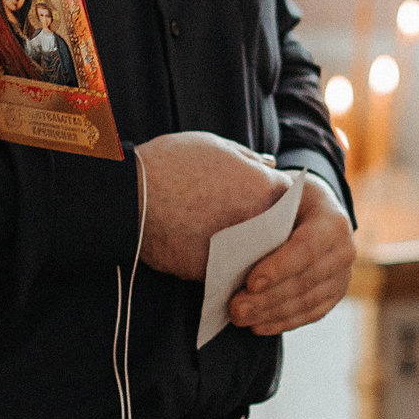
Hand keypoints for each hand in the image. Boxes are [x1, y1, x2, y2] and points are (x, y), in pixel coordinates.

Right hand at [132, 131, 289, 279]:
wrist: (129, 197)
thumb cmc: (171, 163)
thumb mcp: (215, 145)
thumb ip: (249, 157)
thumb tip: (271, 163)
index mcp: (264, 188)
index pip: (289, 199)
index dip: (274, 198)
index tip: (258, 195)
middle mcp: (259, 224)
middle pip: (276, 231)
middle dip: (264, 225)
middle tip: (236, 215)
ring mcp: (238, 252)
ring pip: (253, 255)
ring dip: (245, 248)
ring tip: (217, 231)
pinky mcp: (213, 274)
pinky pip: (226, 271)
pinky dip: (220, 263)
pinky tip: (203, 247)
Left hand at [229, 175, 353, 334]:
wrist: (319, 208)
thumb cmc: (290, 199)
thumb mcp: (281, 190)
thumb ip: (266, 206)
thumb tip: (236, 222)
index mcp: (333, 221)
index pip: (306, 249)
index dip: (279, 268)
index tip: (250, 283)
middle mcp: (345, 251)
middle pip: (304, 281)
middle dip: (267, 299)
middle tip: (235, 308)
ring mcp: (344, 276)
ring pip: (306, 302)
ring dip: (271, 314)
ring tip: (240, 318)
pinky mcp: (336, 294)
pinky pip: (311, 314)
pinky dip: (283, 322)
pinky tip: (258, 326)